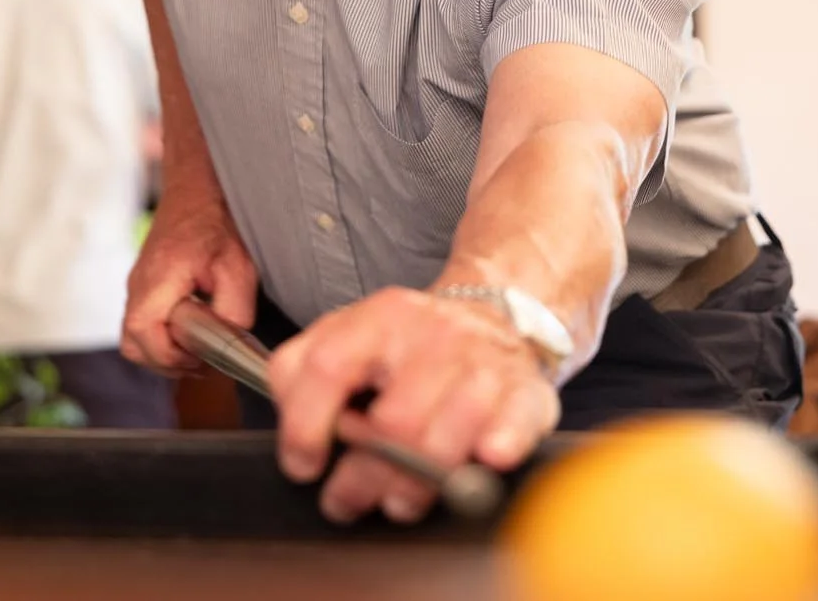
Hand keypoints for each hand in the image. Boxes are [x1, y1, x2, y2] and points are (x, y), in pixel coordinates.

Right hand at [121, 192, 257, 374]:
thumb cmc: (217, 223)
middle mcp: (139, 285)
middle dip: (166, 361)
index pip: (144, 336)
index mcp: (157, 280)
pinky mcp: (143, 284)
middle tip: (200, 358)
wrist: (199, 188)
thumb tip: (227, 343)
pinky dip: (162, 335)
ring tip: (196, 346)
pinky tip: (190, 328)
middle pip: (133, 344)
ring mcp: (137, 285)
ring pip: (134, 336)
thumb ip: (234, 312)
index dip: (172, 357)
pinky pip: (143, 321)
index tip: (202, 357)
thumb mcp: (238, 269)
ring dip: (163, 350)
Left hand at [266, 288, 559, 523]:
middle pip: (392, 421)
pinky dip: (497, 448)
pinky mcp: (524, 391)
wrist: (494, 316)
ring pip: (444, 438)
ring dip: (414, 486)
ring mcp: (482, 361)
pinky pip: (512, 425)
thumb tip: (293, 433)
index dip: (305, 426)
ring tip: (399, 501)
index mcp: (378, 318)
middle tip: (348, 500)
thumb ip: (298, 374)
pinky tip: (483, 460)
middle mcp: (430, 334)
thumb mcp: (344, 339)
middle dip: (364, 477)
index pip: (327, 367)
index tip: (302, 466)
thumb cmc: (409, 346)